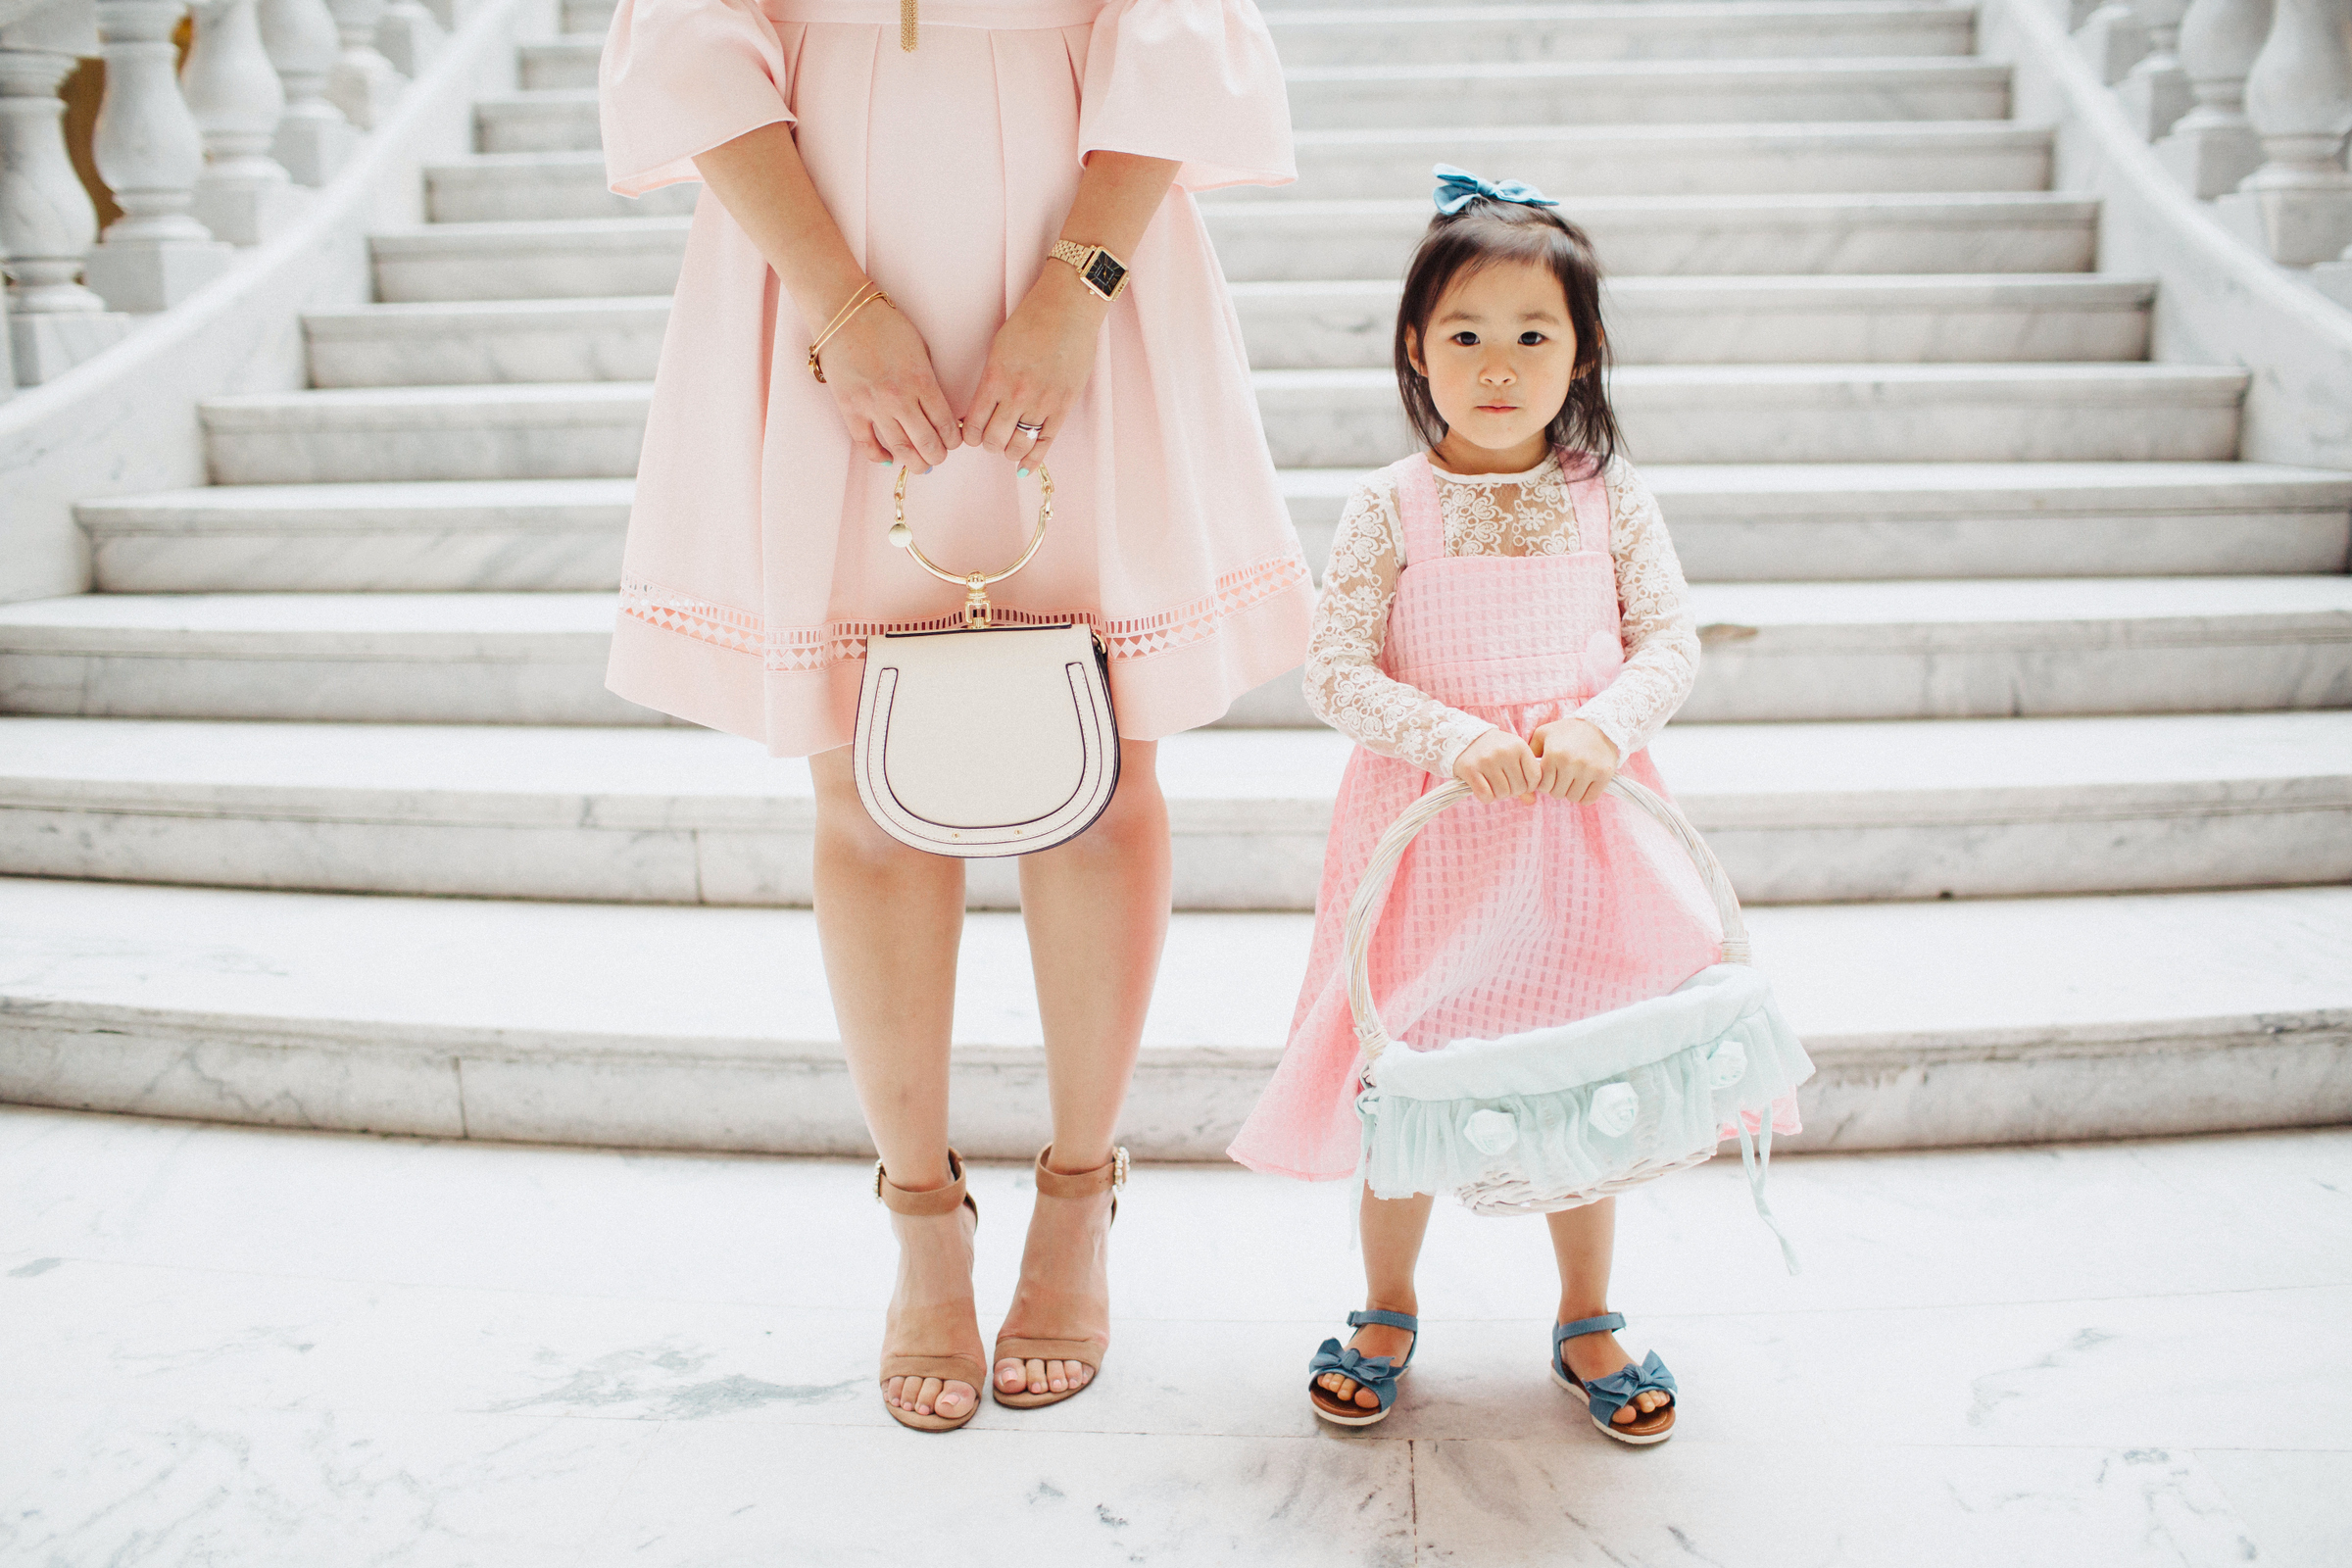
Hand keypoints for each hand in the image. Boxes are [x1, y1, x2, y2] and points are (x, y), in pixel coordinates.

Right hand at [813, 293, 962, 469]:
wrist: (845, 313)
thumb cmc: (885, 325)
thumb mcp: (920, 349)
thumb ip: (928, 381)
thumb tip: (936, 412)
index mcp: (921, 381)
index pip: (945, 424)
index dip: (953, 440)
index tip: (952, 441)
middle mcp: (899, 398)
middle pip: (926, 443)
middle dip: (937, 456)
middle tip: (938, 457)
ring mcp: (873, 405)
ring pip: (899, 448)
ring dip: (914, 462)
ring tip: (919, 464)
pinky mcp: (850, 408)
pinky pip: (866, 443)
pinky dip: (879, 456)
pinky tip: (889, 459)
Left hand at [962, 261, 1106, 472]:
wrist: (1067, 309)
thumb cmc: (1032, 321)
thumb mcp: (999, 348)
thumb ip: (992, 380)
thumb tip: (985, 407)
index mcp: (995, 378)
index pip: (974, 424)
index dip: (970, 435)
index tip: (973, 434)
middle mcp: (1016, 394)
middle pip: (994, 440)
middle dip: (990, 444)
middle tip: (992, 439)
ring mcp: (1042, 402)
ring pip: (1018, 446)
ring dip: (1010, 451)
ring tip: (1010, 446)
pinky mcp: (1063, 405)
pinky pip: (1045, 442)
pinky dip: (1033, 459)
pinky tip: (1025, 467)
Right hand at [1451, 727, 1541, 803]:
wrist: (1465, 739)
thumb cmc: (1495, 750)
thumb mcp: (1514, 754)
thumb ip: (1526, 775)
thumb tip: (1531, 801)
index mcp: (1519, 746)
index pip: (1535, 777)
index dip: (1530, 786)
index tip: (1520, 782)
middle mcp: (1504, 752)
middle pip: (1519, 788)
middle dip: (1512, 791)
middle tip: (1503, 783)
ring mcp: (1487, 761)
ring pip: (1502, 793)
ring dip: (1498, 794)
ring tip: (1493, 784)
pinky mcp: (1471, 770)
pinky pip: (1486, 795)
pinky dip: (1486, 797)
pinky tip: (1483, 788)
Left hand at [1531, 717, 1620, 803]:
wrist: (1600, 724)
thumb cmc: (1567, 731)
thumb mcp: (1543, 734)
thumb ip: (1529, 752)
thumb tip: (1523, 774)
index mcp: (1553, 754)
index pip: (1542, 786)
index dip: (1545, 784)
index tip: (1550, 776)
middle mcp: (1570, 762)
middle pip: (1556, 793)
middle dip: (1557, 788)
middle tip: (1563, 778)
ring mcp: (1588, 769)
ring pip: (1572, 798)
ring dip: (1571, 792)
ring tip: (1573, 780)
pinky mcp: (1604, 774)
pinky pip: (1589, 799)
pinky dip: (1585, 797)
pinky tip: (1584, 786)